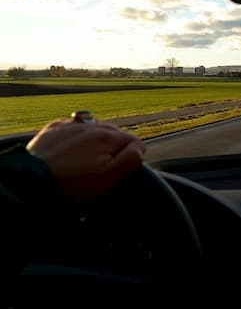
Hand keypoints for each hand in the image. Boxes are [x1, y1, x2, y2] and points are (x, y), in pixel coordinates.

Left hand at [26, 119, 144, 201]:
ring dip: (97, 139)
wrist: (33, 181)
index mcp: (108, 137)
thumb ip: (130, 159)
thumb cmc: (73, 184)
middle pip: (115, 133)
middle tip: (104, 166)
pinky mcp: (54, 128)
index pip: (133, 140)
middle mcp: (92, 126)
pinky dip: (77, 135)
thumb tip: (139, 146)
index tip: (122, 168)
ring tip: (88, 158)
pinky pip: (74, 126)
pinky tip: (73, 149)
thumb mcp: (109, 178)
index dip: (132, 155)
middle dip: (115, 146)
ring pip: (95, 128)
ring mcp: (71, 125)